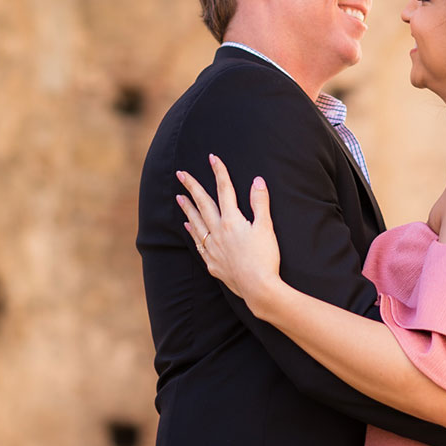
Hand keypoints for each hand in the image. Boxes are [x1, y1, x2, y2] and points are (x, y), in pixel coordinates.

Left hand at [177, 155, 283, 306]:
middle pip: (203, 204)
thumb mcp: (266, 228)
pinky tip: (187, 226)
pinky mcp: (213, 263)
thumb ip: (260, 203)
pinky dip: (192, 232)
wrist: (258, 288)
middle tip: (180, 173)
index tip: (212, 158)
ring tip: (179, 197)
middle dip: (192, 187)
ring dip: (187, 208)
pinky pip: (198, 243)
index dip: (219, 172)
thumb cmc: (265, 258)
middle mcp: (217, 232)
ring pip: (196, 223)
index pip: (224, 190)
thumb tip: (257, 180)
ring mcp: (213, 248)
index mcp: (231, 221)